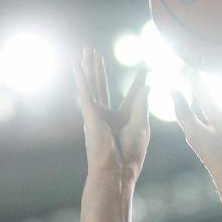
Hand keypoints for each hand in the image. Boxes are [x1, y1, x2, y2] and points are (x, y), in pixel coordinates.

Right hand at [72, 48, 149, 177]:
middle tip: (95, 52)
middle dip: (99, 69)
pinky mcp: (90, 114)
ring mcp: (97, 114)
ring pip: (92, 85)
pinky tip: (75, 62)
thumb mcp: (140, 126)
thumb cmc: (130, 155)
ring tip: (87, 50)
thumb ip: (142, 105)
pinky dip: (80, 76)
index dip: (138, 81)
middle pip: (102, 86)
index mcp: (124, 120)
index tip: (144, 69)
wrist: (117, 170)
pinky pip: (85, 90)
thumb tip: (146, 85)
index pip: (131, 95)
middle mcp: (107, 115)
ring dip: (89, 67)